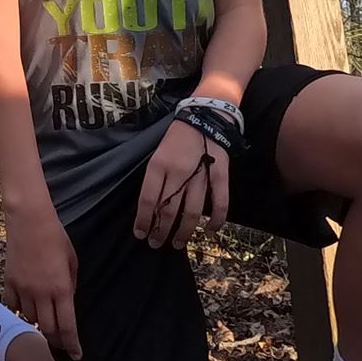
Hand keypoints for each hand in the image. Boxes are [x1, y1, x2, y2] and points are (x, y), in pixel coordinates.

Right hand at [0, 206, 79, 360]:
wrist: (29, 221)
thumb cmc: (56, 237)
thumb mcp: (72, 261)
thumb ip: (70, 285)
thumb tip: (67, 301)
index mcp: (61, 289)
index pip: (67, 327)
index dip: (72, 345)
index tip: (76, 356)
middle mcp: (41, 294)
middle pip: (48, 329)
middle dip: (56, 341)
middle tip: (61, 345)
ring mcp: (23, 289)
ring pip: (30, 319)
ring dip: (39, 323)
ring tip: (45, 320)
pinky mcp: (9, 282)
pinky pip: (12, 306)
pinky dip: (19, 310)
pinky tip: (25, 307)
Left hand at [136, 120, 228, 249]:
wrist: (204, 116)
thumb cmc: (176, 138)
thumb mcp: (157, 155)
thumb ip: (155, 180)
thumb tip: (151, 208)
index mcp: (158, 166)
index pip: (148, 200)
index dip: (144, 221)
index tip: (140, 234)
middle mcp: (178, 172)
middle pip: (168, 210)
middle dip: (160, 231)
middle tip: (156, 244)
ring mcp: (201, 175)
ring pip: (191, 212)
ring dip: (184, 232)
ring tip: (177, 244)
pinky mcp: (221, 175)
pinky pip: (220, 203)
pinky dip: (216, 220)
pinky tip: (209, 231)